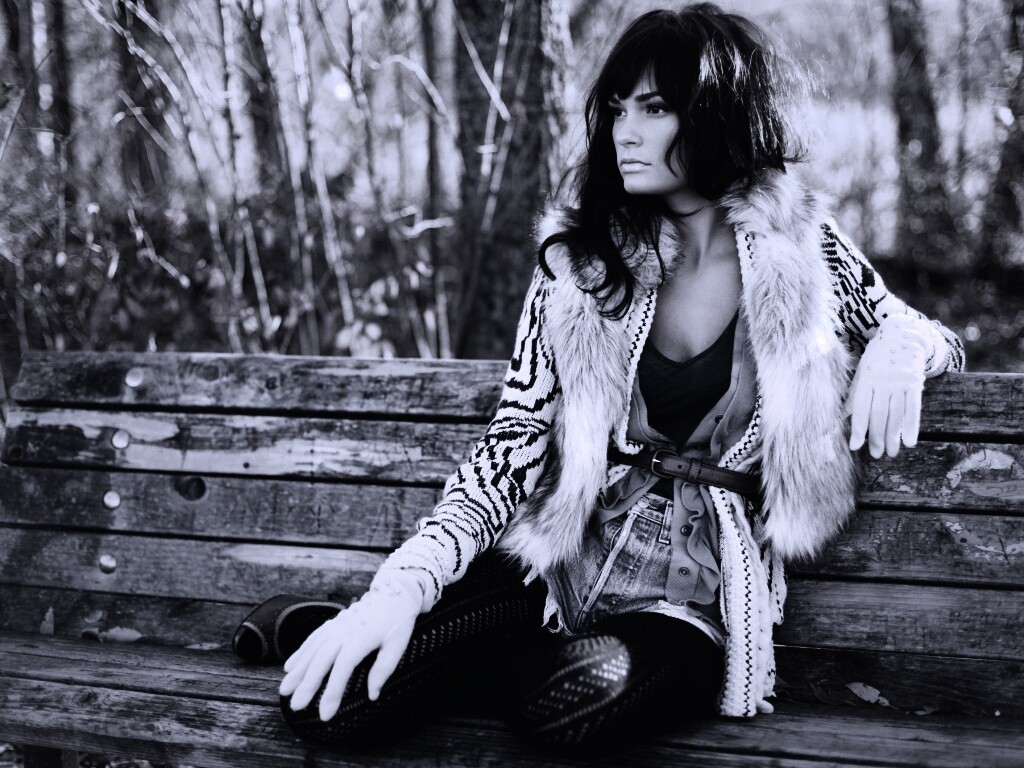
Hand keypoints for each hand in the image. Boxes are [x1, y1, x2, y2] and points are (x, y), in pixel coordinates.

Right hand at [278, 568, 425, 720]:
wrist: (393, 593)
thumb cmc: (398, 622)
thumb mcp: (398, 645)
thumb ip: (383, 669)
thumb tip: (372, 695)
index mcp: (360, 639)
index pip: (342, 669)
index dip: (332, 692)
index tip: (325, 715)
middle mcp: (343, 632)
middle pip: (321, 661)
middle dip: (307, 685)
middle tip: (295, 707)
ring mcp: (336, 626)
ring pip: (312, 650)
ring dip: (297, 671)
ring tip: (284, 690)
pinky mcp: (333, 623)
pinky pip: (312, 638)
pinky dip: (300, 653)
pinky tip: (290, 667)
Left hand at [845, 314, 929, 458]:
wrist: (903, 333)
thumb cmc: (878, 356)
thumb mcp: (862, 371)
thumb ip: (854, 393)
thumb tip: (843, 415)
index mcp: (866, 379)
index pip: (860, 409)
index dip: (858, 428)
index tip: (855, 446)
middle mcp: (882, 381)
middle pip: (878, 414)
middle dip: (877, 437)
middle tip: (876, 454)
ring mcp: (899, 382)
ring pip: (895, 414)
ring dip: (893, 436)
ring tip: (891, 452)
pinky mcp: (915, 382)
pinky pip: (913, 408)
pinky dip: (912, 426)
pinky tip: (909, 441)